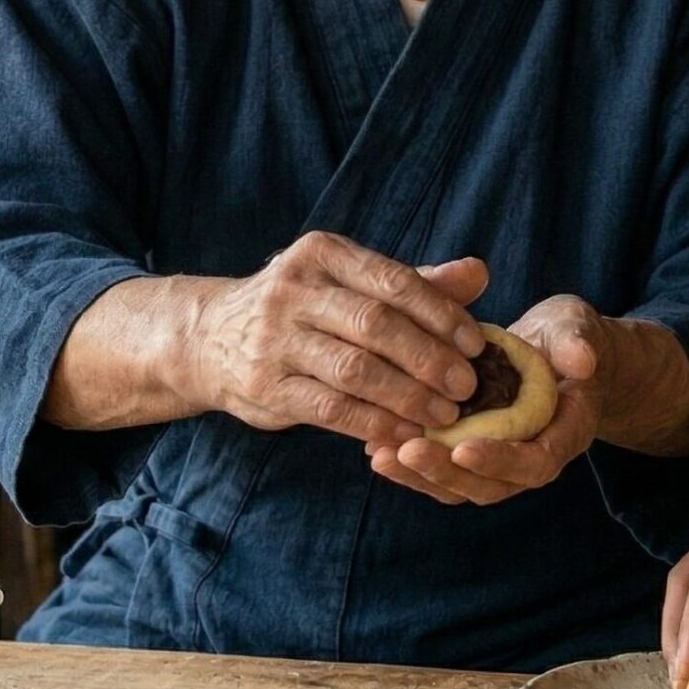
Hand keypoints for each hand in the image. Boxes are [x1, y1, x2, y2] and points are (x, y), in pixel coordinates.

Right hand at [180, 233, 486, 447]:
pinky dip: (373, 423)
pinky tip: (404, 434)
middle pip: (376, 324)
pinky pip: (330, 408)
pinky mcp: (266, 386)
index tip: (477, 344)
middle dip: (429, 358)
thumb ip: (414, 282)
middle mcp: (294, 290)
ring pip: (354, 370)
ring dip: (407, 396)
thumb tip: (479, 273)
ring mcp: (275, 338)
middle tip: (467, 387)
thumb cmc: (302, 308)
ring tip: (444, 415)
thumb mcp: (349, 283)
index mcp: (323, 254)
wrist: (209, 338)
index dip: (441, 313)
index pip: (393, 281)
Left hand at [366, 294, 608, 505]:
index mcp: (565, 434)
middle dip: (446, 472)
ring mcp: (501, 462)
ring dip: (419, 475)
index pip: (535, 463)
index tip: (463, 448)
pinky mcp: (474, 453)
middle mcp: (532, 458)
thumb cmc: (568, 337)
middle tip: (406, 452)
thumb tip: (581, 360)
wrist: (558, 351)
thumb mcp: (577, 330)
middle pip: (490, 486)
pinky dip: (410, 464)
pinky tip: (375, 447)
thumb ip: (578, 343)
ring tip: (380, 455)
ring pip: (460, 485)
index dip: (501, 460)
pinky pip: (442, 469)